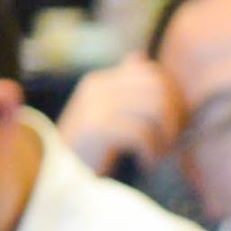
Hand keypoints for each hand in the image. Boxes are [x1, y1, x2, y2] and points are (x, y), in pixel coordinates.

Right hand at [58, 57, 180, 174]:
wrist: (54, 173)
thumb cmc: (88, 149)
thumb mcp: (105, 112)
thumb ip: (124, 88)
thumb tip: (140, 56)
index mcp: (101, 82)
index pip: (151, 73)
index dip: (173, 96)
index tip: (176, 122)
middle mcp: (98, 88)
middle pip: (157, 88)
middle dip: (175, 115)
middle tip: (172, 140)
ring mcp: (95, 106)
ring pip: (155, 107)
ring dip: (166, 135)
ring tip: (159, 153)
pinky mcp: (96, 129)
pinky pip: (141, 132)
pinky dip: (152, 150)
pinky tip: (146, 162)